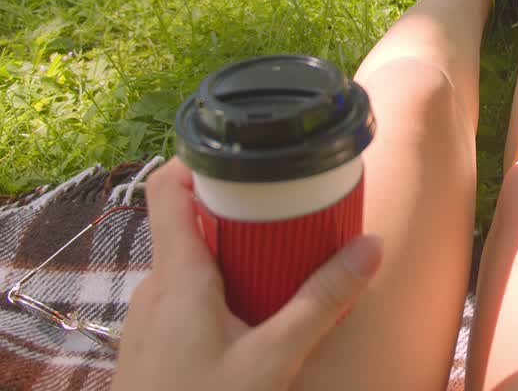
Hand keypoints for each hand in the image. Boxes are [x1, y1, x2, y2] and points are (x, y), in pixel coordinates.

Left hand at [112, 158, 381, 390]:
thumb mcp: (274, 358)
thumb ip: (321, 303)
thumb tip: (369, 248)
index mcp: (176, 276)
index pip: (165, 187)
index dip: (198, 160)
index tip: (245, 158)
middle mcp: (153, 288)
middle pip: (188, 224)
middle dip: (239, 215)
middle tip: (288, 214)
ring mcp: (148, 319)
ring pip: (189, 265)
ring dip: (232, 258)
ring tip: (280, 266)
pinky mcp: (151, 347)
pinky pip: (184, 299)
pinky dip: (219, 292)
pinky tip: (253, 320)